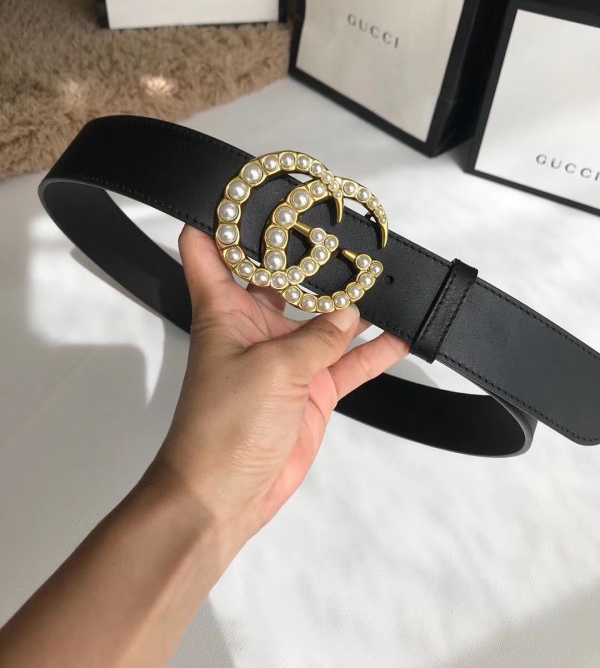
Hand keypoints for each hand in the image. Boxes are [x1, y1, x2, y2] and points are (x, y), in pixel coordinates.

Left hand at [150, 226, 407, 540]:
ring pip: (325, 317)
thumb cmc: (225, 426)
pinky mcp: (312, 389)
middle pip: (283, 277)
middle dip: (310, 254)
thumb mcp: (272, 370)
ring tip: (387, 270)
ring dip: (352, 299)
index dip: (223, 215)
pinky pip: (350, 361)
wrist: (226, 495)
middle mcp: (255, 326)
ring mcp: (287, 357)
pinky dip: (376, 349)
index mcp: (225, 310)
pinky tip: (407, 332)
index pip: (210, 249)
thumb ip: (317, 338)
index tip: (248, 186)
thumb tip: (352, 313)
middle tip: (346, 225)